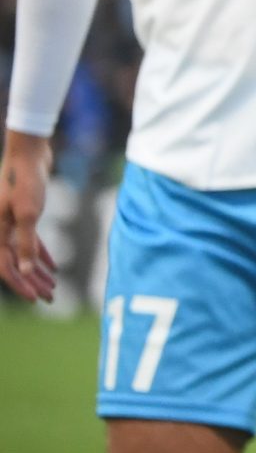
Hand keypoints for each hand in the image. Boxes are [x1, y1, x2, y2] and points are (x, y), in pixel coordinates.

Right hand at [0, 130, 57, 303]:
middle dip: (31, 283)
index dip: (21, 284)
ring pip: (23, 255)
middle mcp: (0, 230)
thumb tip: (25, 269)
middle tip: (49, 299)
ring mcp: (11, 223)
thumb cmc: (26, 180)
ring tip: (52, 289)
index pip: (6, 267)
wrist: (29, 154)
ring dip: (37, 272)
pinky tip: (54, 268)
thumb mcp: (29, 212)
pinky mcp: (23, 216)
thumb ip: (26, 241)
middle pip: (15, 264)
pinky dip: (41, 255)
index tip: (35, 299)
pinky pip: (30, 242)